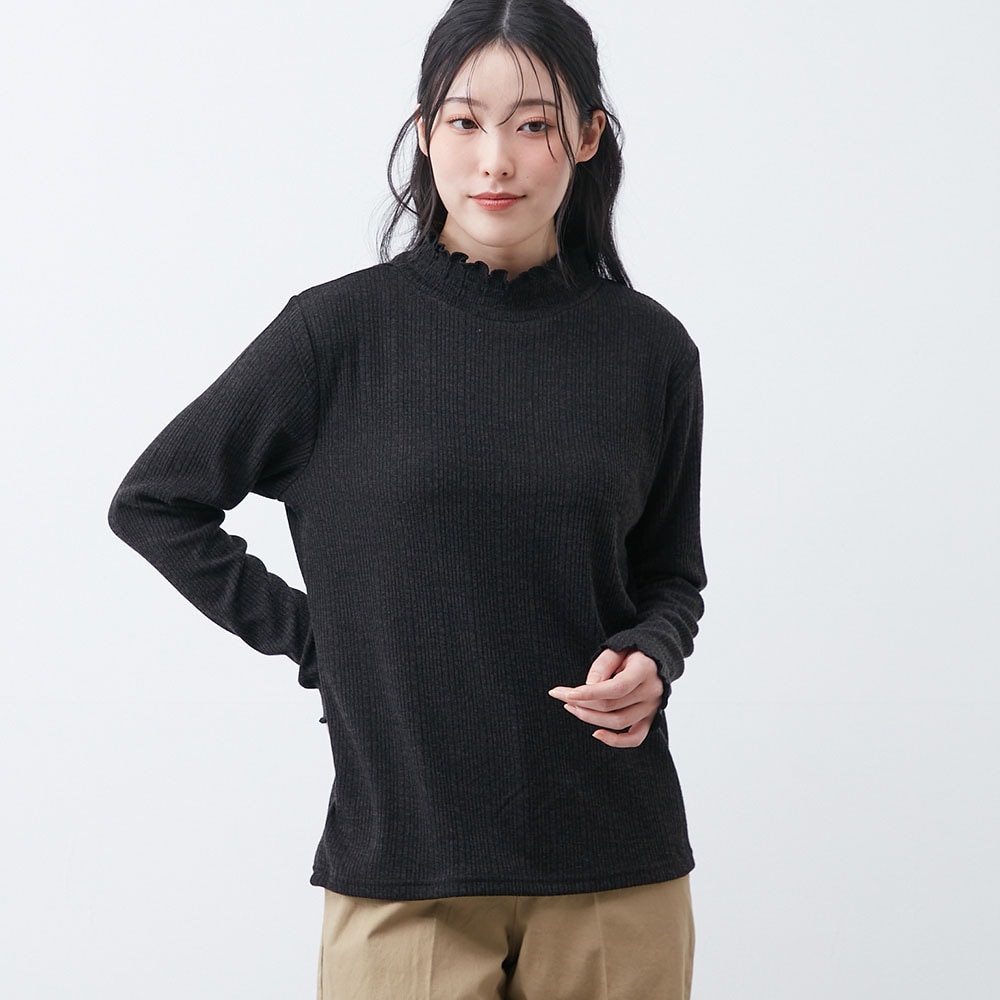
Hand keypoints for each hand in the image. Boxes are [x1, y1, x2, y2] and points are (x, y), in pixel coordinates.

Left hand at [548, 647, 663, 747]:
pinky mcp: (650, 719)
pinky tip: (596, 733)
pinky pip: (635, 738)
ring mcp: (652, 708)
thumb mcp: (616, 649)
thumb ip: (603, 665)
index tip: (567, 694)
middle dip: (583, 703)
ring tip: (572, 707)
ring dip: (591, 718)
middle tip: (562, 696)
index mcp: (644, 671)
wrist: (654, 660)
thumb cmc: (631, 652)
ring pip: (618, 722)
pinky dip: (616, 741)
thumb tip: (589, 686)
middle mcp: (651, 692)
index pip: (616, 688)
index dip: (590, 693)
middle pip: (612, 706)